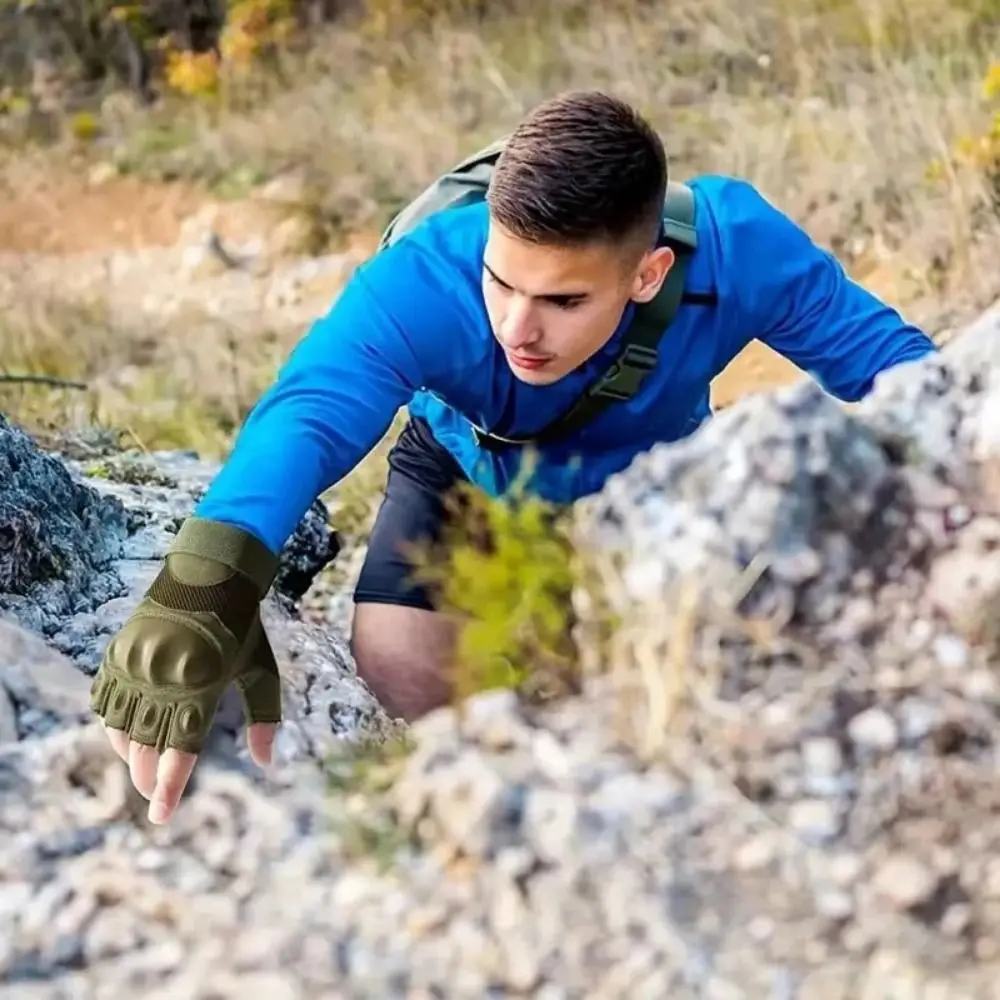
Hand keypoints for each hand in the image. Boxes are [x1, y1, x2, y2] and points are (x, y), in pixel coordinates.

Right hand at [89, 517, 280, 823]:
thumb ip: (264, 717)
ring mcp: (137, 667)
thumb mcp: (261, 671)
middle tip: (154, 794)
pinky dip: (111, 722)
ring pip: (121, 728)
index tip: (160, 817)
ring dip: (129, 753)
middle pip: (147, 747)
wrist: (210, 576)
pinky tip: (123, 732)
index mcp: (201, 688)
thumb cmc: (243, 628)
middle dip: (148, 776)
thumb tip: (266, 762)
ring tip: (141, 766)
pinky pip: (105, 700)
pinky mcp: (119, 653)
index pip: (181, 751)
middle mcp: (163, 681)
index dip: (170, 788)